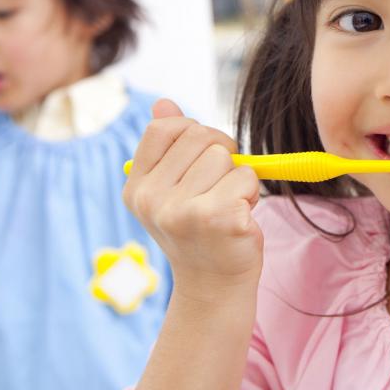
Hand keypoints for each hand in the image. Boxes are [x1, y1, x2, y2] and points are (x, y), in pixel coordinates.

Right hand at [122, 99, 263, 295]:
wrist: (214, 287)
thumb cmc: (200, 231)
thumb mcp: (174, 188)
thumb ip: (170, 146)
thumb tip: (163, 102)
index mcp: (137, 186)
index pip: (164, 127)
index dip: (193, 134)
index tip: (202, 158)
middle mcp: (152, 199)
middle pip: (201, 136)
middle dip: (221, 155)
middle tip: (220, 189)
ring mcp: (181, 210)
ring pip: (226, 156)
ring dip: (238, 178)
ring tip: (228, 207)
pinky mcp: (216, 217)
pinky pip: (246, 177)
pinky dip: (251, 194)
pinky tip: (238, 220)